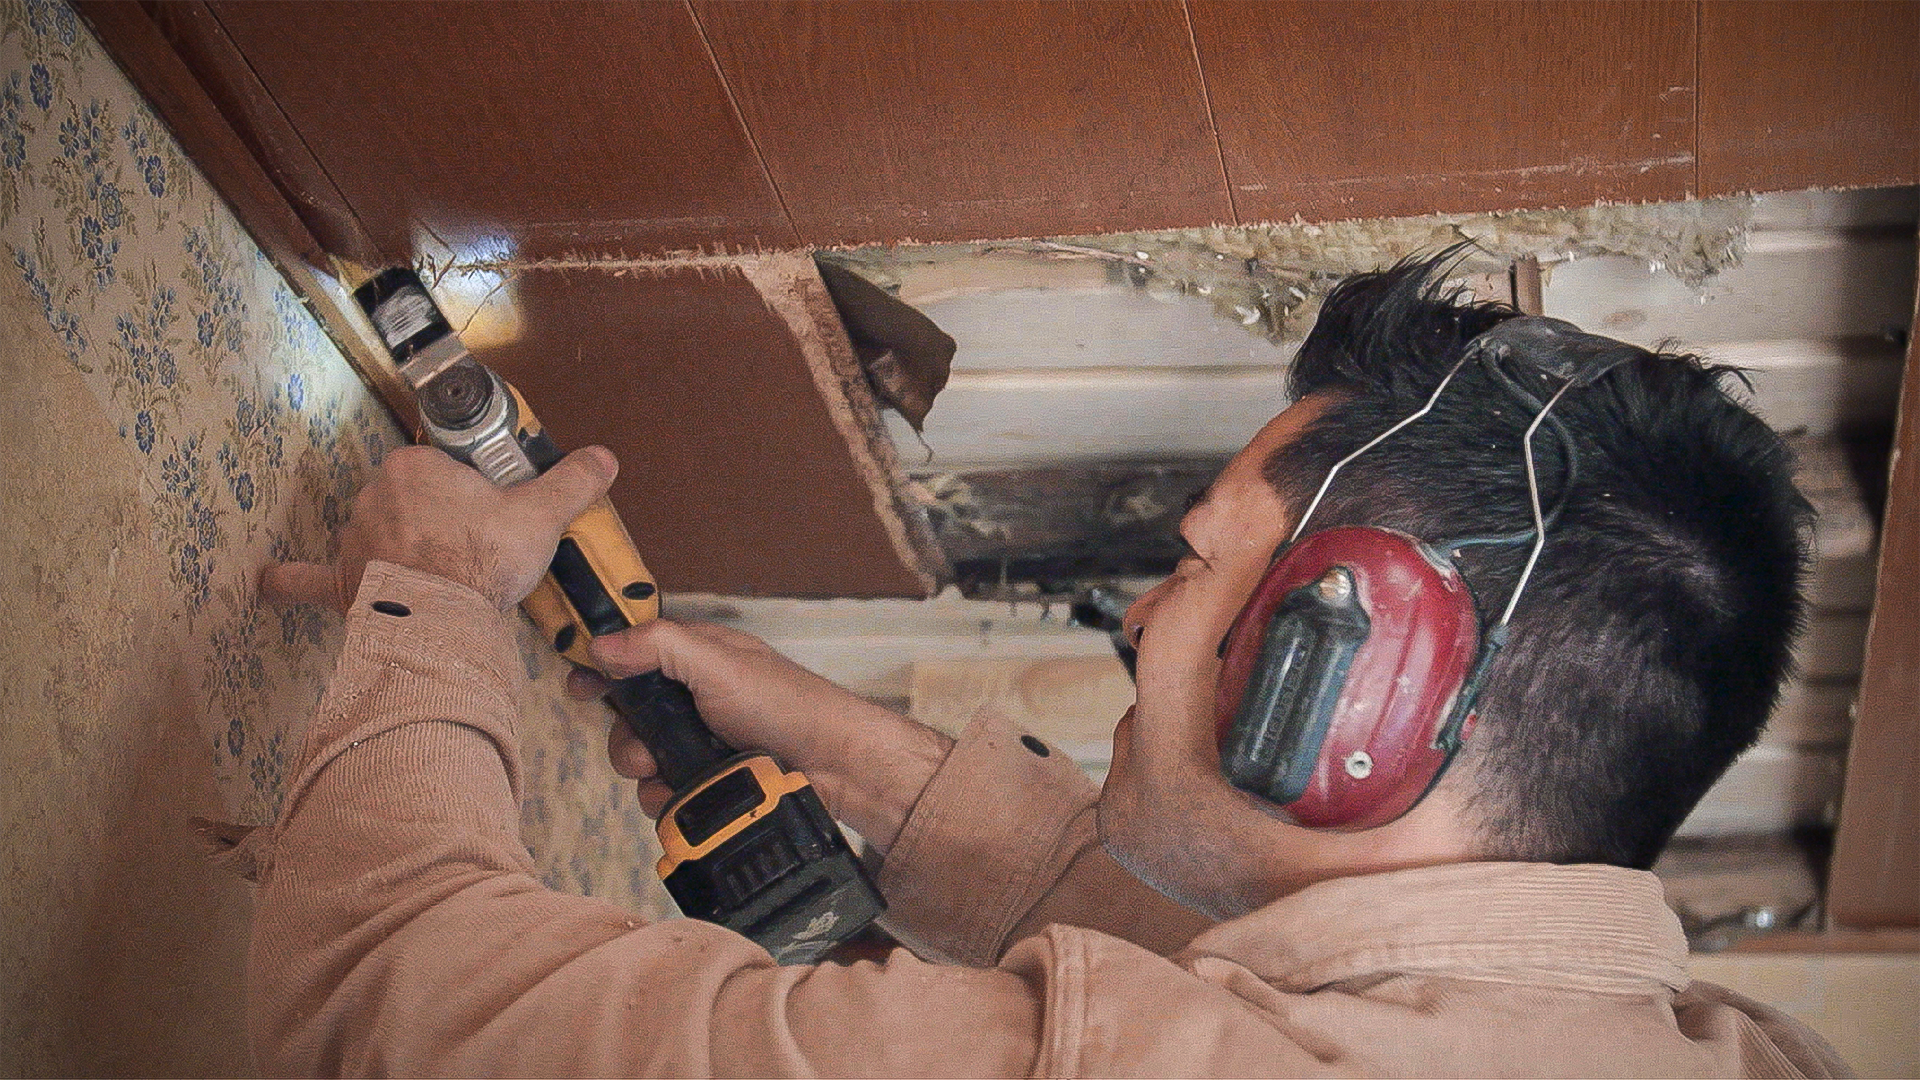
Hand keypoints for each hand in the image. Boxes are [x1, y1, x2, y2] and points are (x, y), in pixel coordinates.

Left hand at [259, 444, 617, 613]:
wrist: (444, 622)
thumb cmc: (485, 562)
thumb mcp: (541, 516)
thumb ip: (571, 483)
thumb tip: (605, 459)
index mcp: (414, 468)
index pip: (441, 466)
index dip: (469, 490)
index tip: (491, 512)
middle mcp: (373, 496)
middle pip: (409, 499)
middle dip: (435, 518)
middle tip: (472, 549)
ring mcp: (352, 540)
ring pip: (374, 534)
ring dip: (393, 549)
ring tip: (431, 576)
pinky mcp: (340, 583)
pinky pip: (306, 579)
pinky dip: (288, 582)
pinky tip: (266, 583)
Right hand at [567, 620, 950, 851]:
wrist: (835, 765)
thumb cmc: (785, 703)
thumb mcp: (719, 663)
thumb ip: (659, 647)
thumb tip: (601, 644)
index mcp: (698, 658)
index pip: (634, 656)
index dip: (602, 670)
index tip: (578, 689)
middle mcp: (696, 698)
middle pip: (631, 718)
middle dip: (626, 739)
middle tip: (642, 755)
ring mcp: (703, 743)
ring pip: (644, 760)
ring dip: (645, 774)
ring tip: (666, 780)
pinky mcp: (712, 781)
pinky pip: (667, 793)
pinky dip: (666, 799)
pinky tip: (681, 802)